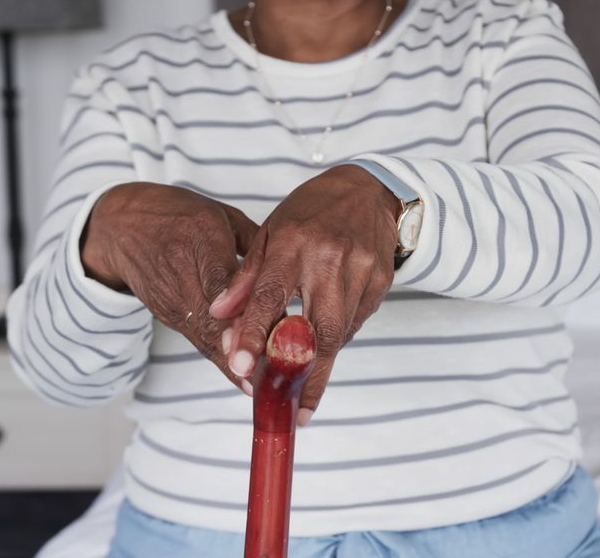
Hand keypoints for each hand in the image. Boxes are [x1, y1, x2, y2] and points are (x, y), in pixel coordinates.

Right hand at [81, 182, 258, 387]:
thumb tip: (292, 276)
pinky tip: (244, 380)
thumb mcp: (222, 217)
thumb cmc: (181, 215)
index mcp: (200, 239)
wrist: (121, 226)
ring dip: (232, 365)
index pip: (222, 283)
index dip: (239, 314)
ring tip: (263, 389)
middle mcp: (182, 273)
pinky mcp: (166, 315)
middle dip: (241, 352)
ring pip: (204, 337)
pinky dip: (221, 361)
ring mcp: (171, 298)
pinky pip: (197, 339)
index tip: (262, 337)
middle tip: (270, 379)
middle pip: (212, 319)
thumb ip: (257, 246)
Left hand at [209, 165, 399, 420]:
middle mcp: (329, 257)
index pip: (269, 298)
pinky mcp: (382, 280)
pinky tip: (326, 344)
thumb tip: (218, 316)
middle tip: (292, 409)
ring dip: (321, 363)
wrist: (368, 191)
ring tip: (305, 390)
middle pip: (317, 330)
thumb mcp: (271, 233)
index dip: (253, 336)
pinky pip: (357, 322)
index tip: (241, 369)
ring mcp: (361, 270)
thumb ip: (245, 278)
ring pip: (340, 332)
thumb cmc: (311, 212)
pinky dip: (338, 339)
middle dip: (304, 375)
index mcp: (293, 244)